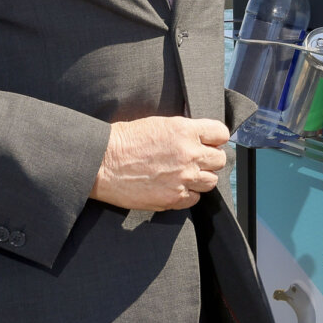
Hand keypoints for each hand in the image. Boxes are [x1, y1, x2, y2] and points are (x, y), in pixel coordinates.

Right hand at [91, 116, 228, 211]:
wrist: (102, 163)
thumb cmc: (123, 141)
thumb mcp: (158, 124)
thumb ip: (182, 131)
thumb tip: (198, 138)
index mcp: (185, 130)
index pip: (221, 133)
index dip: (215, 138)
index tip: (210, 142)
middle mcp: (189, 154)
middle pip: (219, 159)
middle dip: (210, 159)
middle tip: (196, 160)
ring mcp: (183, 178)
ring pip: (211, 181)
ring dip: (201, 178)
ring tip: (185, 175)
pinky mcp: (173, 197)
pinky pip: (195, 199)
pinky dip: (188, 195)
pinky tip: (175, 188)